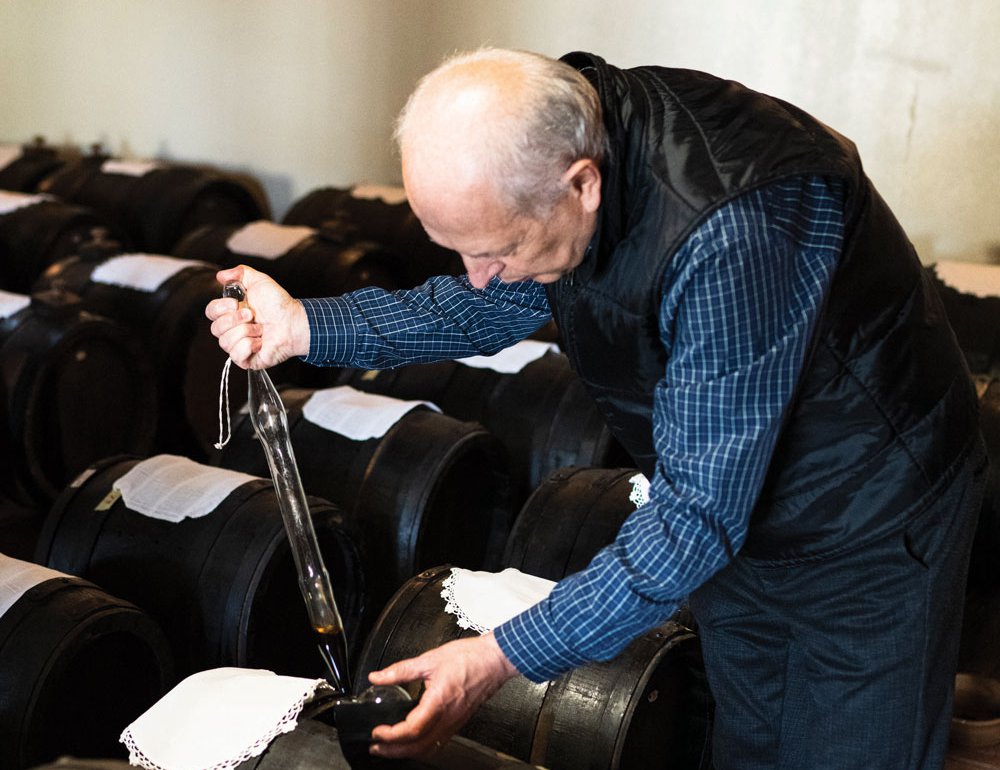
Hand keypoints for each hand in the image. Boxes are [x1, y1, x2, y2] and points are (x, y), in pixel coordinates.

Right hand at [204, 265, 308, 369]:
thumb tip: (220, 275)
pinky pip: (236, 355)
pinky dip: (249, 346)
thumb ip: (239, 273)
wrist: (293, 322)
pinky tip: (260, 342)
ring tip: (260, 329)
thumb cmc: (279, 304)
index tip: (235, 302)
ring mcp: (238, 345)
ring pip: (225, 342)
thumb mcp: (259, 281)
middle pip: (215, 329)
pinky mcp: (246, 359)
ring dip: (246, 332)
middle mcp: (232, 330)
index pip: (210, 312)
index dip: (219, 308)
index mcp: (231, 313)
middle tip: (252, 315)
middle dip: (235, 319)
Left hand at [367, 632, 518, 758]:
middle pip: (418, 747)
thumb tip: (378, 677)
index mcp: (439, 702)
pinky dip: (422, 747)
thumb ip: (400, 670)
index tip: (377, 732)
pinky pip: (438, 742)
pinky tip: (414, 741)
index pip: (411, 730)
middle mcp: (448, 717)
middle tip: (376, 747)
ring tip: (390, 747)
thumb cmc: (470, 658)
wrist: (495, 659)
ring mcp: (455, 722)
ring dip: (407, 752)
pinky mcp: (459, 721)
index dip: (391, 735)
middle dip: (394, 751)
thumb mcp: (429, 660)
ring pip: (429, 748)